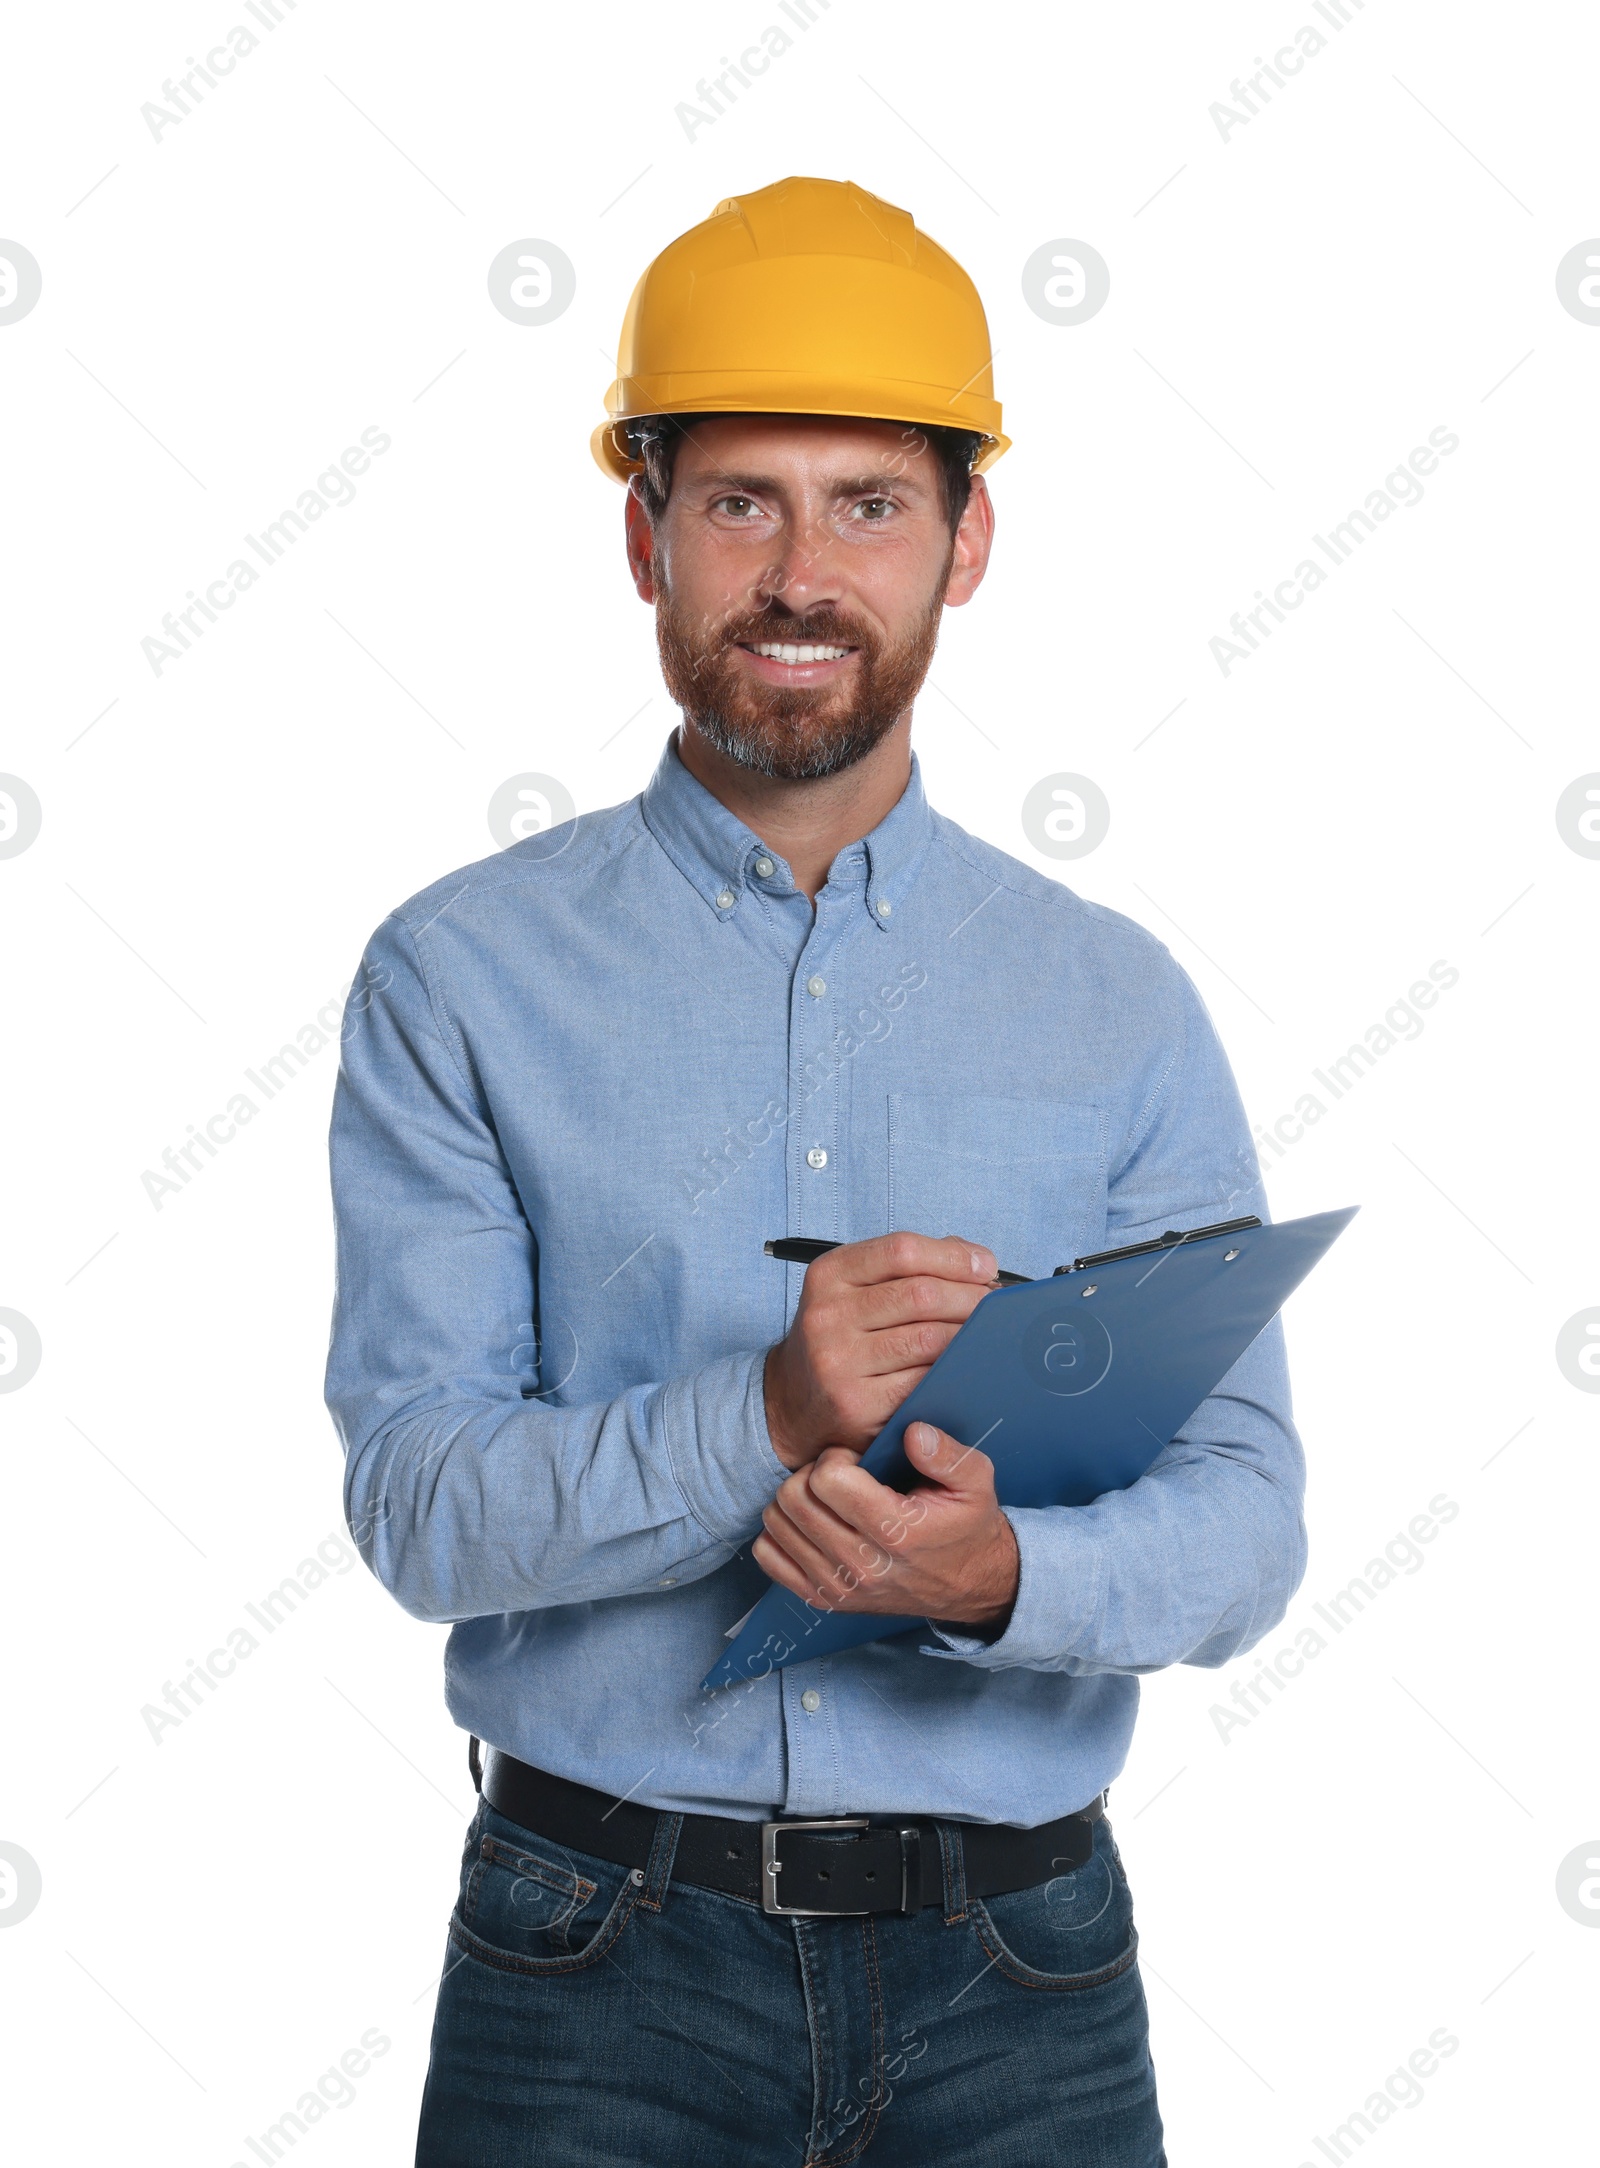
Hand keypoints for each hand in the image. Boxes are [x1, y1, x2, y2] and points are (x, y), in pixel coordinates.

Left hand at [751, 1422, 1020, 1630]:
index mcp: (898, 1532)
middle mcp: (862, 1566)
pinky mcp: (823, 1599)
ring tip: (825, 1498)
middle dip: (810, 1474)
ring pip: (777, 1524)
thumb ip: (947, 1454)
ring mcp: (838, 1587)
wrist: (970, 1585)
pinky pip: (768, 1557)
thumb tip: (912, 1433)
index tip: (855, 1460)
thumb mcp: (976, 1481)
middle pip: (794, 1499)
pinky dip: (781, 1533)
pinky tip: (812, 1523)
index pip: (827, 1480)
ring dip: (795, 1501)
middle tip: (837, 1475)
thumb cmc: (966, 1526)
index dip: (835, 1457)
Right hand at [763, 1232, 998, 1472]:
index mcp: (829, 1275)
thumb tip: (974, 1259)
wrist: (791, 1401)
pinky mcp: (857, 1405)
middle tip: (993, 1306)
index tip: (986, 1266)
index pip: (902, 1251)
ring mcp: (839, 1363)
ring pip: (928, 1339)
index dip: (953, 1256)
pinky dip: (953, 1371)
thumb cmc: (838, 1337)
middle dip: (971, 1298)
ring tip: (985, 1333)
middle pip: (921, 1294)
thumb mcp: (853, 1288)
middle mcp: (828, 1315)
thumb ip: (907, 1265)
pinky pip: (923, 1382)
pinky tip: (965, 1366)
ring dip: (969, 1335)